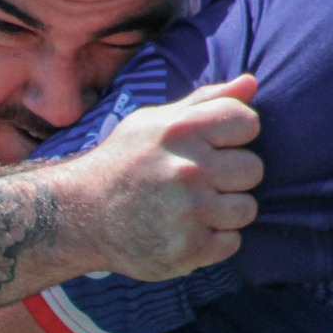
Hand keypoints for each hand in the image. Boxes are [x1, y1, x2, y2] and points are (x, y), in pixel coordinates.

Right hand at [56, 76, 261, 281]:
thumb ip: (205, 102)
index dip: (235, 134)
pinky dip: (213, 240)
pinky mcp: (187, 249)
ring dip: (225, 211)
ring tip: (193, 208)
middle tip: (199, 182)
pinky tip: (185, 231)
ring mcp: (188, 212)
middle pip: (253, 169)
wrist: (79, 215)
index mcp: (180, 130)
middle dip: (232, 176)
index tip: (213, 145)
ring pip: (246, 208)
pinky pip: (231, 242)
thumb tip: (251, 84)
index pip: (247, 121)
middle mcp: (187, 169)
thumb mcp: (155, 122)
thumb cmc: (124, 162)